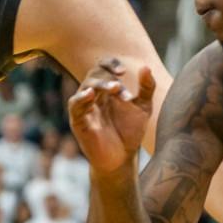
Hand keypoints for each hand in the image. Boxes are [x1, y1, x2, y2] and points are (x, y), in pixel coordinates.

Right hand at [67, 59, 154, 173]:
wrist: (122, 158)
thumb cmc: (130, 132)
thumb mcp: (143, 108)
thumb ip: (146, 88)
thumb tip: (146, 67)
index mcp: (107, 89)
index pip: (103, 67)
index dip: (110, 64)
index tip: (123, 71)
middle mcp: (94, 95)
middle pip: (94, 75)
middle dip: (108, 78)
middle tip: (120, 86)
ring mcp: (85, 108)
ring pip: (85, 87)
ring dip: (99, 84)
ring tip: (114, 87)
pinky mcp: (78, 121)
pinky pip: (75, 105)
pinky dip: (81, 98)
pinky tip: (90, 95)